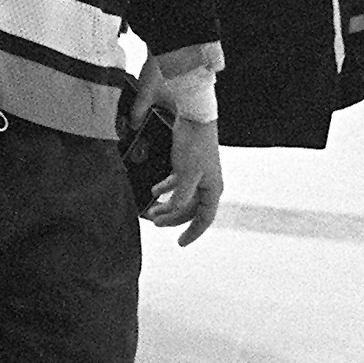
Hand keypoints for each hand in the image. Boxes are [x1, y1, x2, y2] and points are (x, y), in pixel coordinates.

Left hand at [147, 112, 222, 245]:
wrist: (195, 118)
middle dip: (172, 218)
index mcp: (212, 190)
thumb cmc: (194, 145)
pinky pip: (177, 183)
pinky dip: (166, 188)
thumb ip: (181, 195)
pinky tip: (154, 190)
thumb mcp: (186, 173)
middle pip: (190, 210)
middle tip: (154, 222)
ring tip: (151, 210)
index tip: (180, 243)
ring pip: (182, 197)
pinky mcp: (188, 165)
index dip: (193, 232)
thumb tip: (175, 211)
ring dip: (167, 204)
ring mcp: (198, 176)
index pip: (204, 219)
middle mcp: (207, 185)